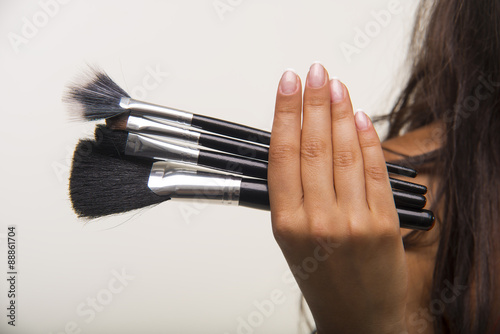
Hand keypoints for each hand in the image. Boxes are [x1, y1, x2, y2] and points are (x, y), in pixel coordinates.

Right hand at [268, 63, 407, 332]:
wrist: (358, 320)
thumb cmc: (323, 281)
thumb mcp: (292, 242)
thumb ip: (291, 195)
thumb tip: (296, 145)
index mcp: (287, 224)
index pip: (283, 155)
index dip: (285, 114)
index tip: (287, 85)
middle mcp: (318, 220)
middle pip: (313, 147)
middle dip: (312, 102)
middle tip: (312, 73)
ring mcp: (354, 221)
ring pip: (343, 153)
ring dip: (339, 112)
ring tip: (334, 85)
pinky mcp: (384, 223)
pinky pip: (374, 172)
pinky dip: (367, 140)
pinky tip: (360, 118)